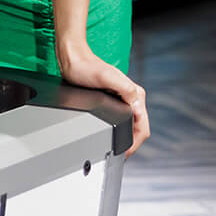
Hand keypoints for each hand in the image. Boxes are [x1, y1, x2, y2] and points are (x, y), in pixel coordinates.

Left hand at [57, 39, 148, 156]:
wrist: (72, 58)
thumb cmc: (85, 67)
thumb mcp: (106, 77)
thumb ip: (125, 89)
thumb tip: (137, 105)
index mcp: (135, 94)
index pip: (143, 126)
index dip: (135, 143)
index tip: (125, 154)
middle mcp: (132, 97)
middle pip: (139, 128)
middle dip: (132, 144)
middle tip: (120, 156)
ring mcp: (123, 99)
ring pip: (131, 126)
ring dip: (127, 139)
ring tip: (117, 151)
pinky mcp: (114, 100)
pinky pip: (122, 121)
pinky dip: (120, 132)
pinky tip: (113, 138)